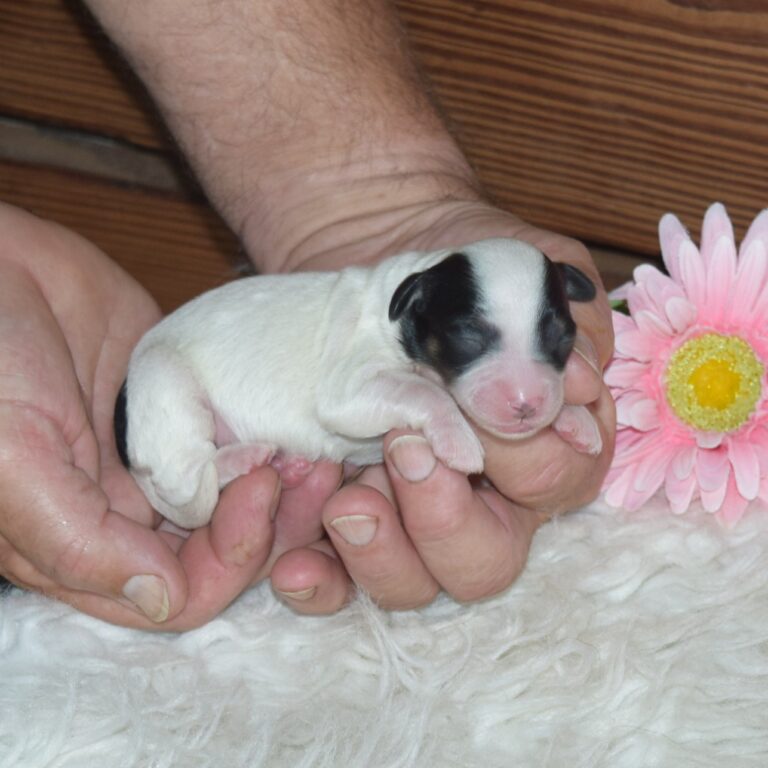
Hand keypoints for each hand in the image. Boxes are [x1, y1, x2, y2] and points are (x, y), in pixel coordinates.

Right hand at [0, 203, 340, 628]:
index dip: (229, 559)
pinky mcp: (186, 415)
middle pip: (221, 553)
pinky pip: (241, 447)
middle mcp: (127, 514)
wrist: (1, 263)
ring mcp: (162, 463)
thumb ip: (76, 539)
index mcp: (81, 544)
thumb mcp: (12, 456)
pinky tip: (301, 426)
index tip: (259, 487)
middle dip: (270, 524)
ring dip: (283, 490)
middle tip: (306, 467)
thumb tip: (161, 599)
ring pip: (239, 504)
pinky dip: (275, 446)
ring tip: (315, 451)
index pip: (178, 592)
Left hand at [267, 201, 615, 612]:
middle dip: (447, 520)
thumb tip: (553, 395)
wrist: (373, 292)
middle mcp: (479, 499)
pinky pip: (339, 589)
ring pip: (415, 587)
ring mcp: (408, 520)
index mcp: (536, 445)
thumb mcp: (500, 275)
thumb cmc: (448, 286)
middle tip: (405, 453)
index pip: (555, 481)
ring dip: (382, 554)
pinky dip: (319, 585)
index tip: (481, 406)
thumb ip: (535, 323)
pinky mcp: (347, 528)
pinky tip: (295, 564)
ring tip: (347, 501)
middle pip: (487, 564)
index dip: (524, 453)